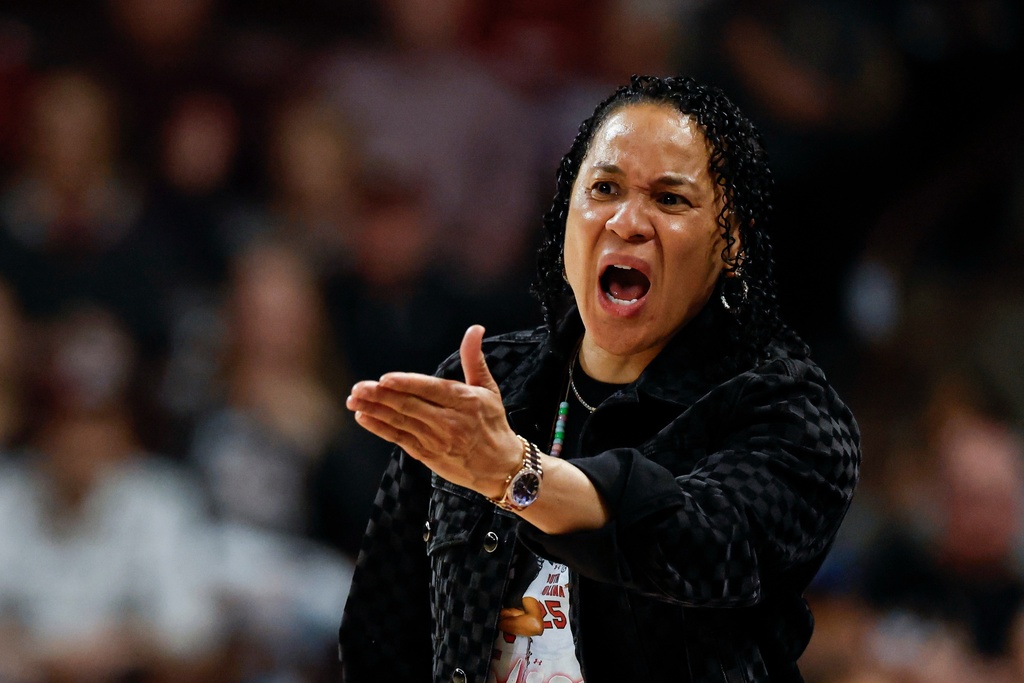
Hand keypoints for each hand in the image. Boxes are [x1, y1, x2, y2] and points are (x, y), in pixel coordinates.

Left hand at [346, 325, 522, 497]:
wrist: (500, 466)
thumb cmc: (492, 422)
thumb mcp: (488, 389)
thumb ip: (474, 358)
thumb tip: (475, 328)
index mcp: (465, 401)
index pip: (432, 390)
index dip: (407, 384)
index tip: (385, 378)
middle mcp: (450, 422)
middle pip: (410, 407)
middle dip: (381, 396)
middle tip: (358, 387)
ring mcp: (437, 440)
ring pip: (400, 422)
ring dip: (374, 410)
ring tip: (353, 399)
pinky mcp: (428, 455)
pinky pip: (399, 439)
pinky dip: (380, 428)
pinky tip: (363, 417)